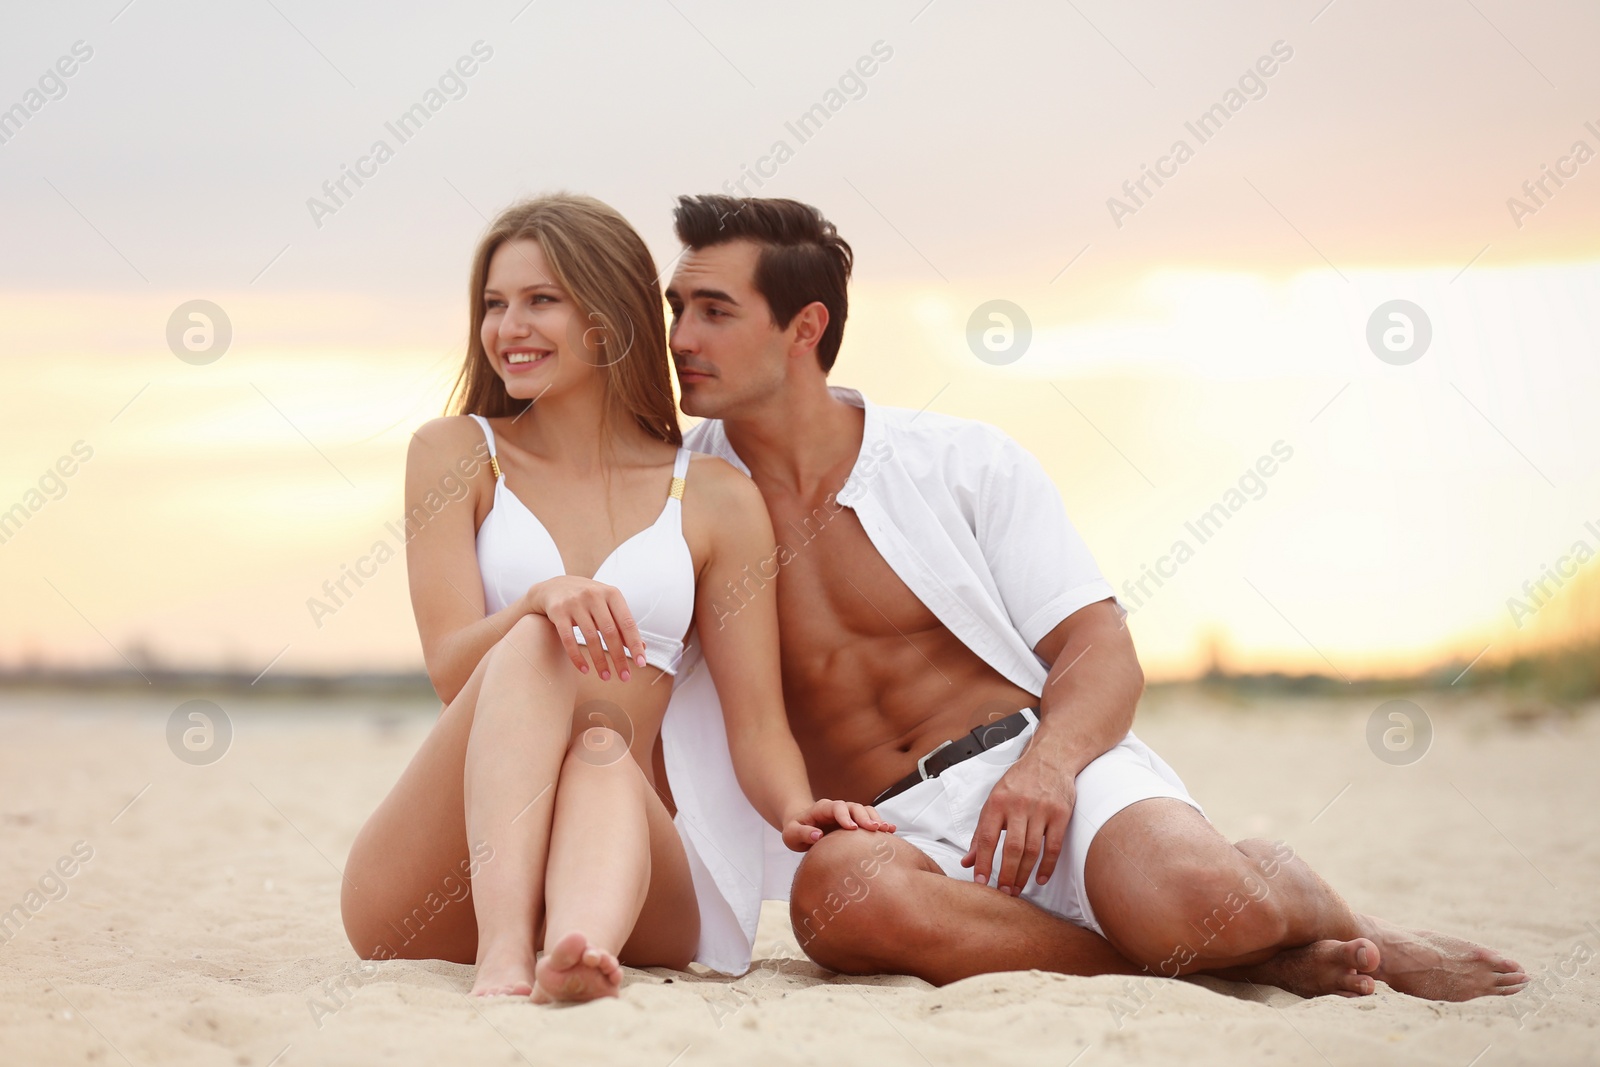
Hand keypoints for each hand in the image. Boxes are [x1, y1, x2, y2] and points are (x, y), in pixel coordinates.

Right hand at [524, 577, 645, 680]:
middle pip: (610, 632)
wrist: (554, 587)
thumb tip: (642, 648)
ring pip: (591, 637)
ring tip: (606, 677)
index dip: (635, 645)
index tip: (641, 664)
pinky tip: (585, 670)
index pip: (627, 623)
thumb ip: (622, 625)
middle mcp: (594, 595)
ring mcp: (575, 603)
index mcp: (612, 594)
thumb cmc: (588, 600)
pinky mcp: (558, 612)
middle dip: (619, 658)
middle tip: (625, 677)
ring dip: (600, 661)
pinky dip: (577, 657)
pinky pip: (569, 639)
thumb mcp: (607, 605)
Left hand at [781, 799, 896, 851]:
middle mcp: (838, 808)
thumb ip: (802, 833)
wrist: (802, 827)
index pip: (835, 807)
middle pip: (854, 807)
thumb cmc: (795, 831)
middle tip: (874, 829)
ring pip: (865, 811)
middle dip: (865, 817)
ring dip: (876, 819)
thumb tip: (817, 835)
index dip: (844, 816)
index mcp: (822, 808)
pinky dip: (880, 823)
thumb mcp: (791, 834)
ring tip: (887, 830)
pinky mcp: (855, 821)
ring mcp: (848, 814)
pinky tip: (891, 831)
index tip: (852, 828)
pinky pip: (870, 819)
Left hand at [960, 749, 1075, 894]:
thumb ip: (980, 832)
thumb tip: (967, 861)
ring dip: (1024, 873)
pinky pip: (1053, 846)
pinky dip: (1047, 866)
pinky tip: (1041, 878)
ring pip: (1031, 849)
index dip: (982, 862)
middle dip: (1006, 873)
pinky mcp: (1060, 814)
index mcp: (997, 802)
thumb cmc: (1018, 783)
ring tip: (1018, 888)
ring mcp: (1041, 809)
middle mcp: (1018, 805)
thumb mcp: (994, 801)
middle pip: (1011, 847)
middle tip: (1004, 892)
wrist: (1050, 759)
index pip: (986, 837)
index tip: (979, 882)